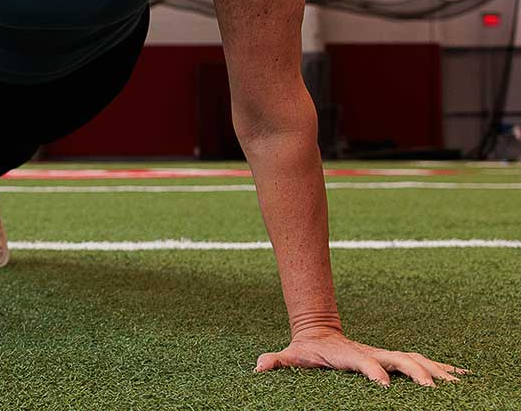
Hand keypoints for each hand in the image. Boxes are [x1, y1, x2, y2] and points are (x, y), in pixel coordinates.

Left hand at [255, 330, 466, 386]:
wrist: (318, 333)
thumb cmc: (305, 351)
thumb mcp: (289, 356)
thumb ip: (276, 360)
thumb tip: (259, 366)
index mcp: (349, 355)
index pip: (364, 362)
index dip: (373, 371)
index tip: (383, 384)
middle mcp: (373, 353)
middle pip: (400, 360)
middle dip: (416, 372)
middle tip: (432, 389)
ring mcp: (386, 355)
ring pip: (416, 360)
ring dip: (437, 371)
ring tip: (457, 385)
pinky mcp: (394, 359)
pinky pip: (423, 362)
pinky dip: (443, 369)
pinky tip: (463, 378)